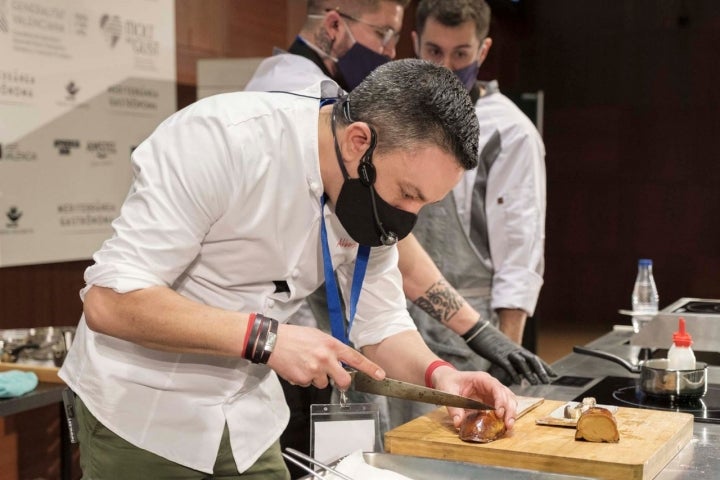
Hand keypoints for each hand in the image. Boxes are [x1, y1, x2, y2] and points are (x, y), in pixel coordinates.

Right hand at [266, 323, 384, 389]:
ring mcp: (314, 370)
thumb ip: (331, 349)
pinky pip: (308, 384)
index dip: (369, 368)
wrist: (273, 342)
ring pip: (323, 384)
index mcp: (331, 345)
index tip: (380, 375)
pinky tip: (297, 367)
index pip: (355, 358)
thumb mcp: (318, 336)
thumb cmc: (296, 336)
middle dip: (342, 382)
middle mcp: (325, 359)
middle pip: (343, 380)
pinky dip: (304, 379)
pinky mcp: (302, 379)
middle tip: (337, 379)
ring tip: (305, 365)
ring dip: (317, 378)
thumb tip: (339, 361)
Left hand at [432, 367, 517, 430]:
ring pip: (508, 401)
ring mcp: (492, 393)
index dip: (500, 400)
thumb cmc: (448, 382)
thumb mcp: (448, 392)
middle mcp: (490, 385)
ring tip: (508, 426)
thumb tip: (458, 423)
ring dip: (511, 413)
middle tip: (508, 424)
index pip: (496, 387)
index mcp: (481, 379)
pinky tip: (504, 426)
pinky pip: (503, 407)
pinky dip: (505, 416)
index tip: (499, 413)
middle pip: (507, 395)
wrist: (447, 379)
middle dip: (510, 410)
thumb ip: (453, 408)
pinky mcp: (491, 401)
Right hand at [465, 321, 555, 384]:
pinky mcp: (498, 355)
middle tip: (549, 381)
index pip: (535, 358)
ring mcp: (507, 352)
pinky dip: (514, 374)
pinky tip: (518, 382)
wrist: (479, 330)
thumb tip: (518, 367)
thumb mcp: (504, 348)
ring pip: (522, 363)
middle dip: (541, 371)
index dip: (545, 366)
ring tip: (536, 383)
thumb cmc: (490, 340)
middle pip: (532, 360)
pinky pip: (508, 365)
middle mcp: (515, 350)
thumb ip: (512, 357)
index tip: (554, 375)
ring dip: (530, 373)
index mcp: (517, 349)